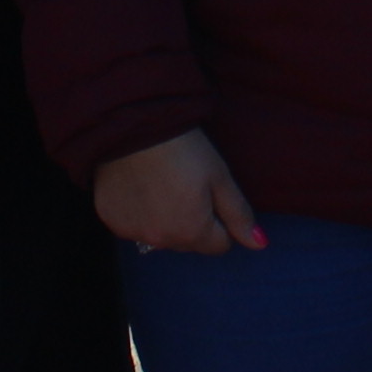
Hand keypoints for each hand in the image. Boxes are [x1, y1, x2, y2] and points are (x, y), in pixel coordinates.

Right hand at [93, 129, 266, 255]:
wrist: (134, 126)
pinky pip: (133, 225)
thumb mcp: (220, 177)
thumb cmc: (184, 149)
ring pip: (160, 235)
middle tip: (186, 185)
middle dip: (193, 222)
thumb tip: (260, 244)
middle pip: (189, 242)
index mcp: (192, 233)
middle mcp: (160, 241)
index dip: (220, 220)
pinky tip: (139, 185)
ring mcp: (132, 232)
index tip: (210, 193)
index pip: (220, 245)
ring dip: (164, 219)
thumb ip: (239, 215)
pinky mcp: (110, 219)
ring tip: (161, 183)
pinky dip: (139, 212)